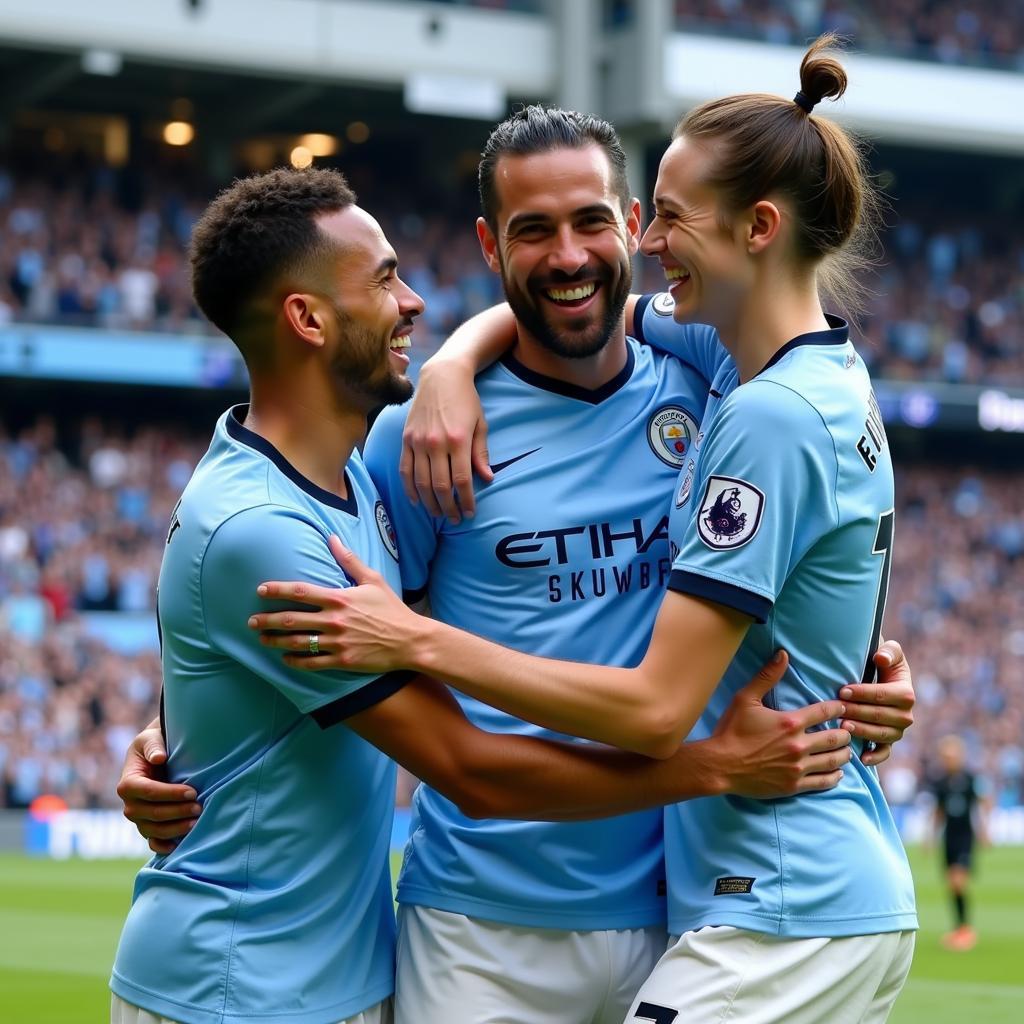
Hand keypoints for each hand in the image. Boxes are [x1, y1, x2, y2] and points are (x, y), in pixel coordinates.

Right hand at [116, 722, 200, 854]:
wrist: (158, 755)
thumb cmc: (154, 745)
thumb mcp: (151, 738)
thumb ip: (154, 746)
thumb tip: (159, 758)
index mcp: (127, 783)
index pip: (147, 792)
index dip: (170, 794)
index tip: (193, 791)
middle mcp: (129, 804)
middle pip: (150, 814)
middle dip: (176, 812)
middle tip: (199, 807)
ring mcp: (138, 818)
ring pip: (152, 830)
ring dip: (174, 829)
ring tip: (196, 823)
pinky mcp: (147, 826)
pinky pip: (152, 841)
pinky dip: (162, 846)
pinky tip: (178, 846)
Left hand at [250, 536, 427, 671]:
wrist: (411, 640)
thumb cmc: (392, 609)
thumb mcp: (373, 580)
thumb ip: (349, 560)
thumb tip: (332, 537)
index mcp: (340, 598)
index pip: (300, 592)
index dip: (277, 590)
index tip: (260, 591)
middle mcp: (335, 620)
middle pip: (292, 619)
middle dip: (268, 620)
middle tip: (251, 621)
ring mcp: (337, 642)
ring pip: (298, 642)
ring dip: (276, 641)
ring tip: (262, 639)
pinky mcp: (342, 660)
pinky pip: (312, 662)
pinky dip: (295, 661)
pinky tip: (285, 659)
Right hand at [399, 357, 491, 522]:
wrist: (442, 376)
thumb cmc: (466, 400)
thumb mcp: (480, 424)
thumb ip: (481, 454)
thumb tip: (487, 479)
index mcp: (458, 440)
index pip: (462, 480)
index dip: (466, 501)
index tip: (470, 512)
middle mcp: (436, 443)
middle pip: (440, 486)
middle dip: (448, 507)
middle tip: (454, 519)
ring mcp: (418, 442)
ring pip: (421, 482)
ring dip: (429, 503)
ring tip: (438, 514)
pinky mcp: (406, 439)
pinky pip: (405, 470)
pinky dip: (409, 488)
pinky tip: (416, 501)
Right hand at [711, 650, 851, 797]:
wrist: (720, 765)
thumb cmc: (731, 731)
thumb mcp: (745, 699)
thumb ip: (767, 677)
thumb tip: (783, 654)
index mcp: (790, 722)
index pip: (824, 712)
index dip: (837, 708)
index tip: (843, 708)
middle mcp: (799, 745)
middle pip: (835, 738)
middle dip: (844, 733)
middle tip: (847, 731)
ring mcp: (798, 767)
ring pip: (833, 760)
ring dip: (843, 754)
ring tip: (847, 751)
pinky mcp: (794, 785)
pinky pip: (823, 782)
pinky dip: (835, 777)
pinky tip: (838, 773)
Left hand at [838, 640, 914, 766]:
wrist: (883, 677)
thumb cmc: (884, 663)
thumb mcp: (890, 652)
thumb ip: (889, 651)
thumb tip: (880, 658)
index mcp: (906, 693)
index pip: (882, 695)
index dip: (862, 693)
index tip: (843, 691)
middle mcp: (906, 715)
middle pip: (880, 716)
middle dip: (857, 712)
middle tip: (838, 709)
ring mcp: (898, 730)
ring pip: (880, 734)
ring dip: (862, 731)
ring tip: (843, 726)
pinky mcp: (889, 741)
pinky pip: (885, 752)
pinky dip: (875, 757)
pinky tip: (861, 758)